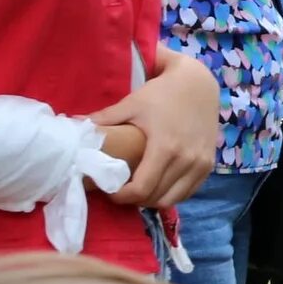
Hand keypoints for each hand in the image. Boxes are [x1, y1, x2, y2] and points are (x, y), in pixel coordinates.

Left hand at [95, 50, 219, 208]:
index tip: (111, 190)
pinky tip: (159, 183)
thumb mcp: (132, 104)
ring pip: (174, 199)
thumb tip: (74, 123)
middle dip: (136, 199)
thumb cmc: (162, 93)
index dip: (123, 196)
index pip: (143, 189)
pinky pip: (188, 192)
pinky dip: (172, 193)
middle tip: (121, 190)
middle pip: (157, 198)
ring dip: (154, 199)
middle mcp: (187, 160)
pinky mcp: (209, 165)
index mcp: (165, 148)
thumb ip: (104, 119)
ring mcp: (201, 164)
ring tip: (140, 188)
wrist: (198, 84)